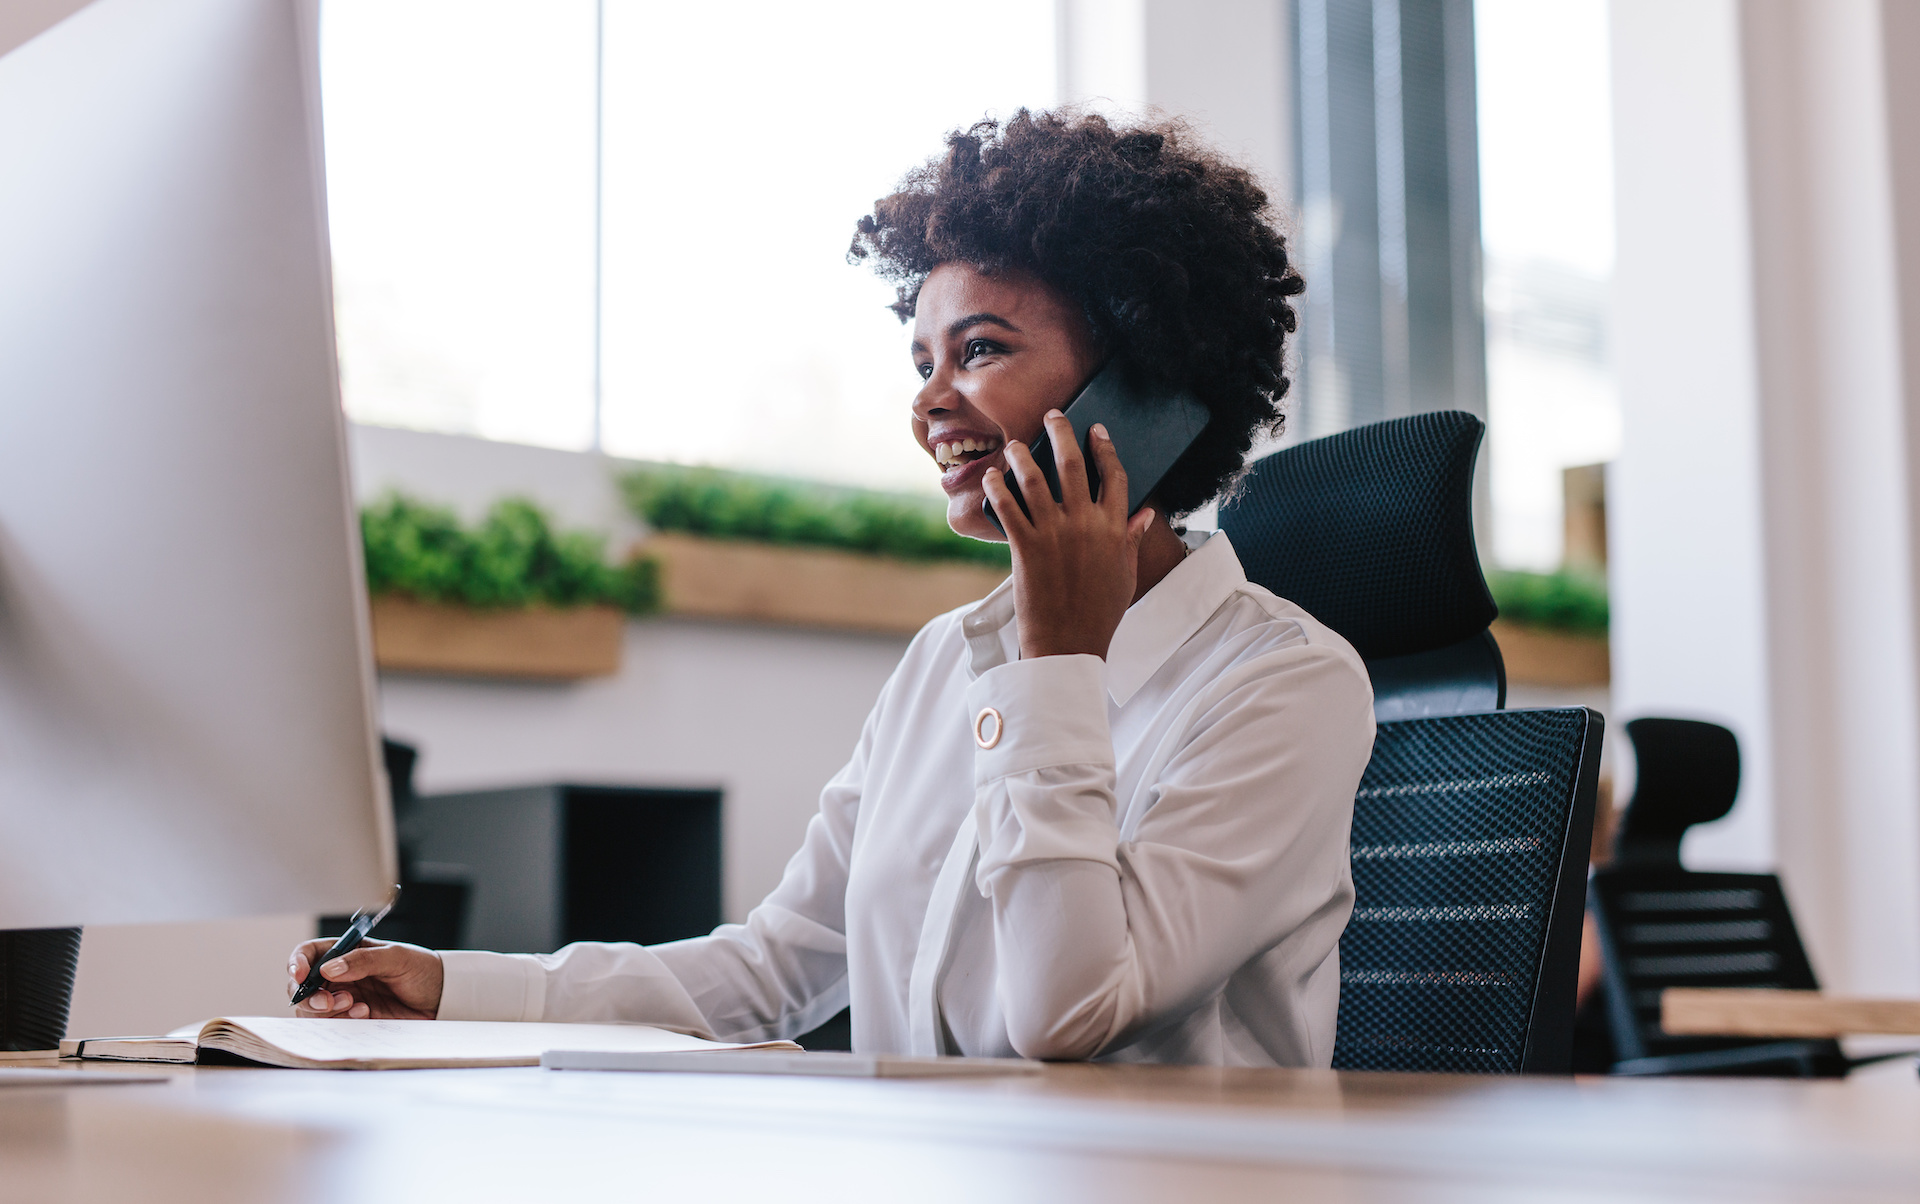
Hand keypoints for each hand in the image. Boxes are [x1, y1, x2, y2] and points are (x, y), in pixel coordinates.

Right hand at [288, 937, 443, 1019]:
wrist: (442, 998)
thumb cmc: (422, 969)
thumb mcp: (397, 957)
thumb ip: (364, 960)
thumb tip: (329, 968)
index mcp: (347, 952)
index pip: (309, 953)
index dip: (297, 963)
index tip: (299, 975)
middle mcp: (340, 975)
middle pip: (303, 985)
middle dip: (309, 995)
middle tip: (329, 1002)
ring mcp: (344, 998)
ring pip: (313, 1008)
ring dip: (326, 1010)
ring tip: (356, 1006)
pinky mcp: (353, 1020)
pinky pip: (331, 1024)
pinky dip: (341, 1021)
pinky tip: (365, 1014)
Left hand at [983, 410, 1153, 659]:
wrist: (1069, 643)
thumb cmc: (1100, 611)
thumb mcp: (1125, 573)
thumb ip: (1131, 538)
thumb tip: (1144, 514)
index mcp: (1112, 528)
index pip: (1114, 476)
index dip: (1105, 448)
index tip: (1096, 430)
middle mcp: (1084, 524)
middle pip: (1072, 464)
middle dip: (1060, 432)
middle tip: (1051, 416)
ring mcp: (1053, 533)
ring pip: (1034, 478)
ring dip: (1021, 455)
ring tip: (1013, 444)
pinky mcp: (1025, 547)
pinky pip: (1007, 507)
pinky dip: (997, 488)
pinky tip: (992, 477)